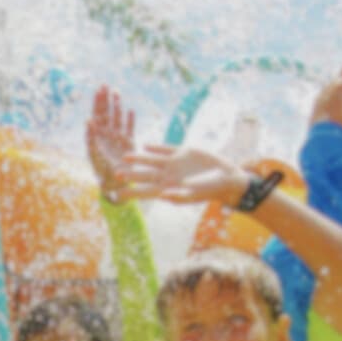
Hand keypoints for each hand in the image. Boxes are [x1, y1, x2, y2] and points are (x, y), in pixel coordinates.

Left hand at [86, 87, 137, 202]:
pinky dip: (130, 120)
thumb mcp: (94, 153)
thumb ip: (91, 137)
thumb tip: (88, 120)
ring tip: (117, 93)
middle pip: (106, 113)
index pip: (97, 115)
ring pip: (118, 118)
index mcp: (98, 135)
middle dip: (106, 100)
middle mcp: (107, 134)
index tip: (99, 90)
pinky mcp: (129, 142)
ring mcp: (118, 137)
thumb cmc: (101, 169)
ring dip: (117, 106)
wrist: (115, 181)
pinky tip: (130, 111)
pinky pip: (129, 128)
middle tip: (106, 86)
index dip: (98, 102)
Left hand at [115, 145, 250, 207]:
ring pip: (152, 161)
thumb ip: (178, 195)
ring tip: (125, 156)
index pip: (146, 192)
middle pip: (145, 175)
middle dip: (131, 174)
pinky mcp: (183, 153)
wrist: (226, 177)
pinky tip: (146, 145)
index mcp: (169, 188)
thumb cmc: (210, 190)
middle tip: (115, 173)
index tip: (118, 195)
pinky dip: (156, 147)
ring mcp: (175, 164)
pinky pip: (166, 149)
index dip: (132, 193)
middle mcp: (169, 176)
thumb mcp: (195, 193)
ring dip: (139, 158)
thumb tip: (163, 195)